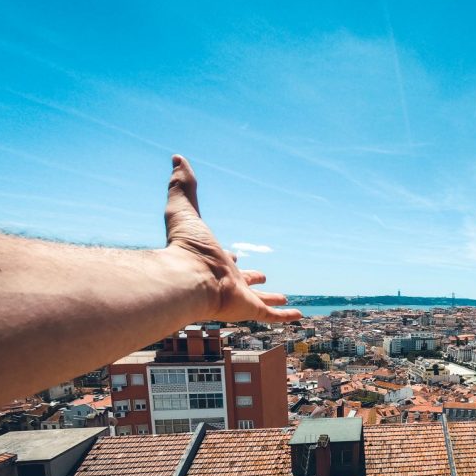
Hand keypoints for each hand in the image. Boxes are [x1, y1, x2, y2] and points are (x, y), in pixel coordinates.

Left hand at [161, 155, 302, 322]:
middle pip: (244, 280)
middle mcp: (227, 280)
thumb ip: (182, 186)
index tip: (235, 254)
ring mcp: (239, 297)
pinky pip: (271, 317)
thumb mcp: (184, 209)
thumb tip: (177, 158)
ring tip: (283, 298)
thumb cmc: (184, 247)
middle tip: (263, 276)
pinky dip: (286, 317)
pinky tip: (299, 316)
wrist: (187, 278)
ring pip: (259, 300)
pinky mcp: (249, 310)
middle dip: (253, 279)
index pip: (224, 259)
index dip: (230, 256)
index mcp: (214, 261)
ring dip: (272, 299)